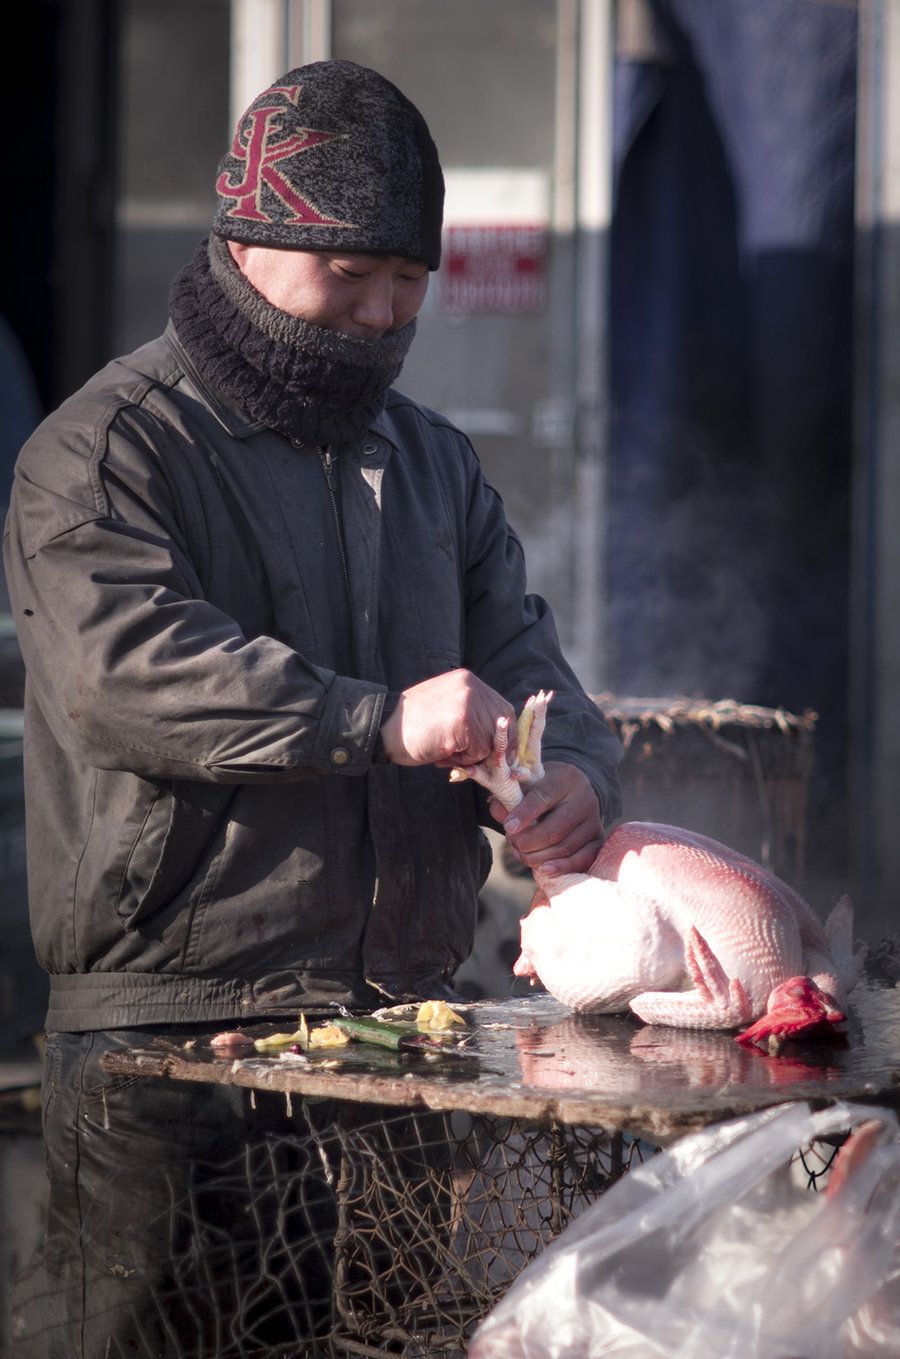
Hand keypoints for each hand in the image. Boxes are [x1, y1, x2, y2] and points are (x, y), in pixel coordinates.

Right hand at [379, 670, 514, 767]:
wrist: (383, 730)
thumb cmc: (412, 725)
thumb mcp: (446, 707)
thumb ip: (472, 712)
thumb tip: (501, 732)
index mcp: (467, 680)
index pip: (502, 708)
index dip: (504, 732)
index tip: (502, 750)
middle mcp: (471, 687)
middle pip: (502, 725)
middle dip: (491, 746)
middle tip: (466, 755)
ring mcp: (467, 703)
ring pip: (491, 741)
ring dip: (472, 755)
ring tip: (446, 749)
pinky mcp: (462, 723)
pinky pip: (479, 752)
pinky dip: (464, 762)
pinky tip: (443, 753)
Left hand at [490, 761, 605, 876]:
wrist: (574, 790)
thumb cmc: (544, 787)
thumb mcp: (528, 784)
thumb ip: (511, 797)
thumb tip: (499, 811)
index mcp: (566, 779)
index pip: (542, 798)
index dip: (524, 815)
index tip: (508, 827)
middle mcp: (585, 799)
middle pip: (555, 829)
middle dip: (528, 842)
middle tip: (513, 843)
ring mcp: (594, 821)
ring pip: (564, 848)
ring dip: (538, 857)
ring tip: (520, 853)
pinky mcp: (598, 840)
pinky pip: (582, 860)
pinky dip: (560, 867)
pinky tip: (543, 869)